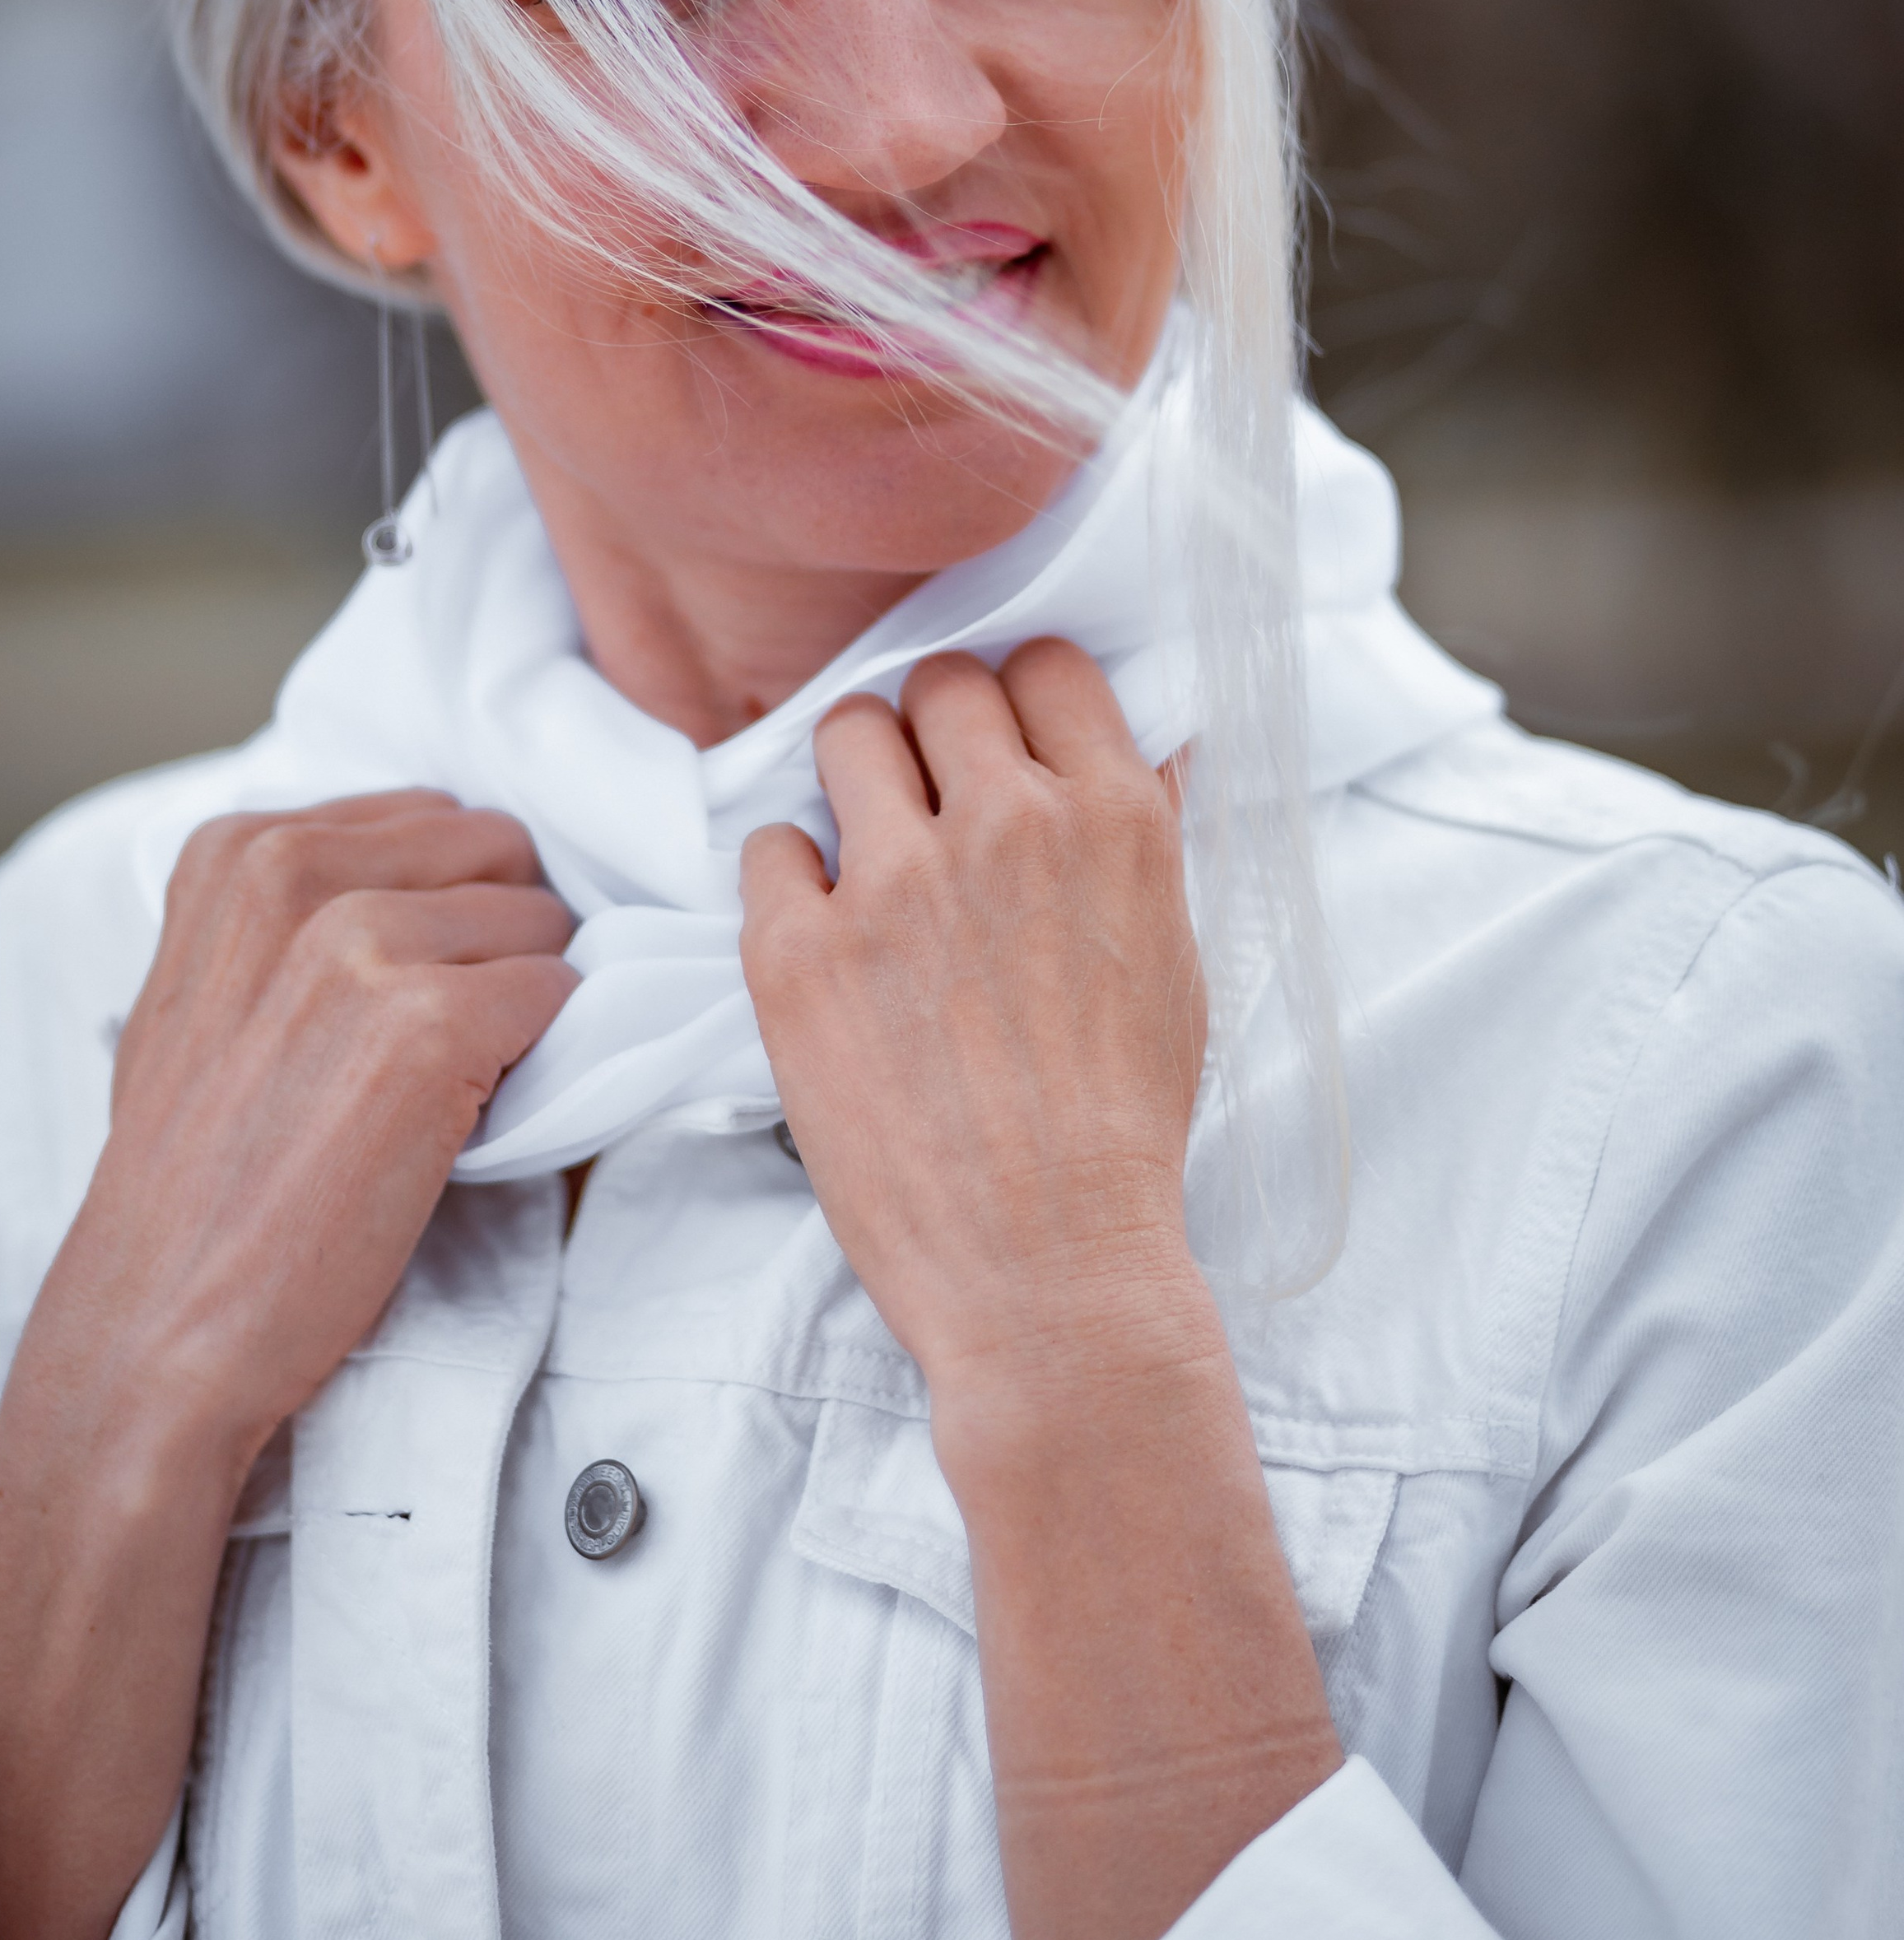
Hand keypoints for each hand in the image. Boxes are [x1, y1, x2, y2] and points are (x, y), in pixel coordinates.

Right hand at [91, 787, 577, 1461]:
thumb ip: (294, 907)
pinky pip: (560, 997)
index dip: (446, 905)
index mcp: (237, 847)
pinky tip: (468, 1117)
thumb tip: (417, 871)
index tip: (409, 983)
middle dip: (496, 938)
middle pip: (497, 854)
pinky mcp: (434, 1026)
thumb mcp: (201, 987)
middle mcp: (295, 872)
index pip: (431, 817)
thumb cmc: (192, 1174)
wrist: (162, 1321)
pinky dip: (546, 1057)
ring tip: (441, 1088)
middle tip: (443, 1037)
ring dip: (519, 1005)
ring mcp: (363, 945)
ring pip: (540, 924)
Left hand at [740, 639, 1202, 1416]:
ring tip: (866, 848)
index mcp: (1112, 821)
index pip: (1044, 666)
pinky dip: (790, 880)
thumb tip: (1134, 743)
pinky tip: (824, 936)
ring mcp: (894, 884)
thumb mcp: (1172, 963)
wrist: (1047, 1273)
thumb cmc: (1121, 1131)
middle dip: (934, 730)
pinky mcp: (798, 952)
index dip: (1018, 698)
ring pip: (845, 733)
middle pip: (940, 686)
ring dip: (854, 777)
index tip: (1002, 739)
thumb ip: (1140, 839)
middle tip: (928, 796)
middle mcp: (1006, 828)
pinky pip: (768, 846)